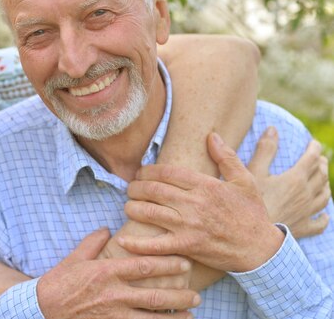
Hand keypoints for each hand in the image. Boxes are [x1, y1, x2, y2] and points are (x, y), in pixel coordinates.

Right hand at [37, 229, 200, 318]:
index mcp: (107, 272)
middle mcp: (113, 294)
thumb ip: (93, 242)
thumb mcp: (75, 257)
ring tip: (191, 315)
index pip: (143, 266)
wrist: (43, 307)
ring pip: (150, 317)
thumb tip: (106, 229)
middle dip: (178, 295)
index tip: (185, 262)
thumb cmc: (60, 281)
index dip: (167, 264)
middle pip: (153, 295)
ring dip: (173, 317)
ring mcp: (112, 314)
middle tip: (196, 294)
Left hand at [120, 133, 284, 272]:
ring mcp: (189, 226)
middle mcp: (194, 203)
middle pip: (153, 189)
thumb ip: (226, 157)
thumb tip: (211, 136)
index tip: (140, 172)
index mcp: (205, 185)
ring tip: (128, 205)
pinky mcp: (187, 246)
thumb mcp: (245, 181)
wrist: (261, 249)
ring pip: (149, 212)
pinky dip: (137, 244)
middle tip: (131, 188)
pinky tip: (122, 241)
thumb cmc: (252, 214)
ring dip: (132, 207)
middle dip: (136, 187)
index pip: (166, 172)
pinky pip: (156, 245)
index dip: (148, 170)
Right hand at [248, 127, 330, 237]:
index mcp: (295, 178)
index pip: (311, 159)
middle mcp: (306, 194)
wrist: (252, 234)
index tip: (313, 143)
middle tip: (319, 158)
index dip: (314, 149)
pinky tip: (324, 214)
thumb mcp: (253, 172)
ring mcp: (307, 212)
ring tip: (323, 180)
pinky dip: (324, 217)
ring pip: (324, 196)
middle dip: (322, 164)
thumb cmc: (250, 202)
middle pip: (321, 175)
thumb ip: (265, 150)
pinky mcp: (303, 228)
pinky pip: (320, 222)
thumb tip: (273, 129)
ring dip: (325, 185)